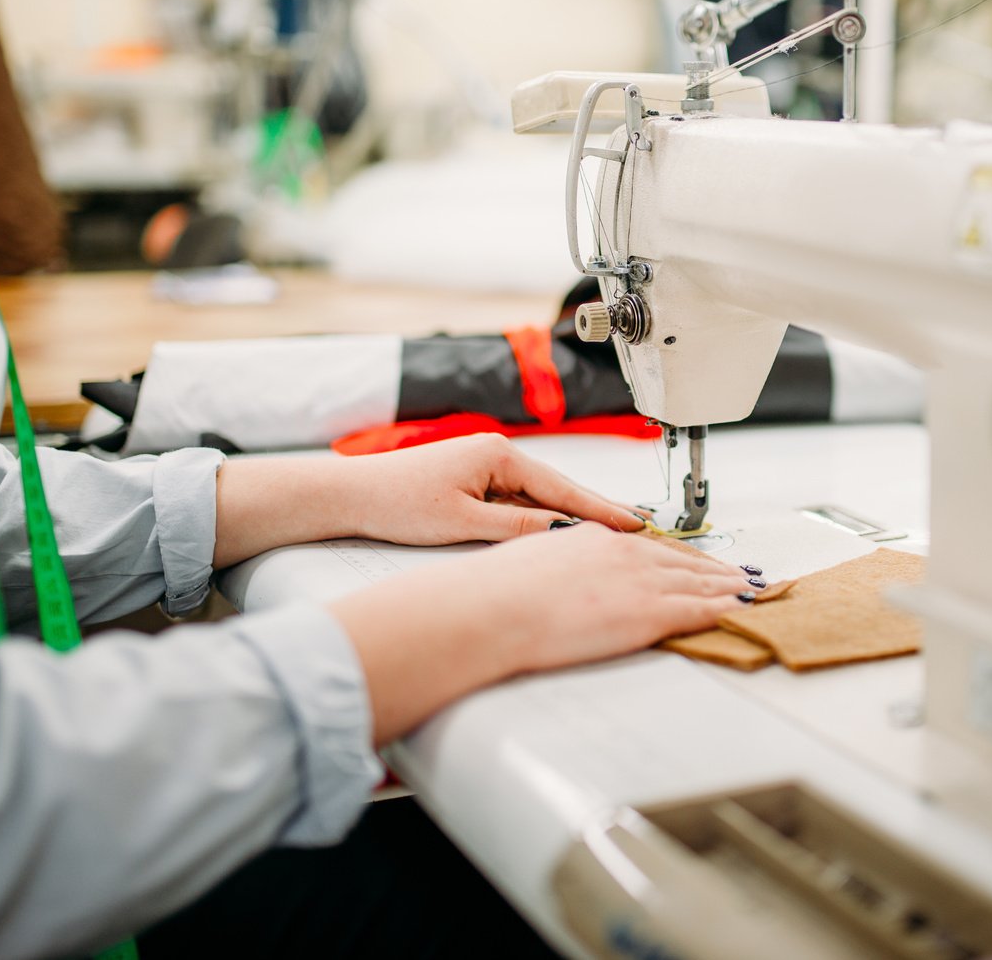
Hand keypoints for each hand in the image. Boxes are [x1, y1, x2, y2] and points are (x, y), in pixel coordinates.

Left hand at [212, 434, 645, 564]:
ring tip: (609, 538)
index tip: (635, 524)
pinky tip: (560, 535)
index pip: (563, 488)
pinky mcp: (477, 482)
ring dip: (569, 518)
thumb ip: (516, 526)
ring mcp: (489, 467)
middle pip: (559, 490)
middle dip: (595, 512)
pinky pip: (520, 502)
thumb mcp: (463, 522)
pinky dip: (541, 519)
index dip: (601, 510)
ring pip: (540, 498)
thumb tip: (561, 530)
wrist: (354, 495)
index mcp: (500, 455)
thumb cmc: (399, 502)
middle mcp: (499, 454)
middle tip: (638, 530)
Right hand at [329, 524, 755, 742]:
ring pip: (701, 582)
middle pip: (684, 560)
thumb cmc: (497, 593)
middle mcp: (624, 553)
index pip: (650, 546)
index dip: (680, 555)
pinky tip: (742, 612)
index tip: (697, 560)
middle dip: (717, 568)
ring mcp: (639, 582)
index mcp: (595, 537)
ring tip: (753, 591)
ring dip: (730, 587)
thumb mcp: (534, 563)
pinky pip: (700, 611)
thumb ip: (562, 568)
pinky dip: (726, 610)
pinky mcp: (647, 614)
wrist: (491, 609)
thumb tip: (567, 581)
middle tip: (743, 573)